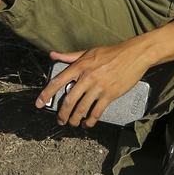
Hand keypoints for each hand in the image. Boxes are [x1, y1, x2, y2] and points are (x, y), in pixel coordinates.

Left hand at [36, 41, 150, 126]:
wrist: (134, 55)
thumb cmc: (111, 52)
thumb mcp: (89, 51)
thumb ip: (69, 56)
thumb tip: (53, 55)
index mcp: (80, 66)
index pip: (58, 81)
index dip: (46, 94)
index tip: (39, 103)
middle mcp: (87, 77)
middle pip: (68, 100)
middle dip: (62, 114)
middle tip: (60, 120)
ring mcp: (99, 87)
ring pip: (81, 108)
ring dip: (74, 119)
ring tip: (72, 123)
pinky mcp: (110, 95)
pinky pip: (96, 112)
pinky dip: (90, 121)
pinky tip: (87, 124)